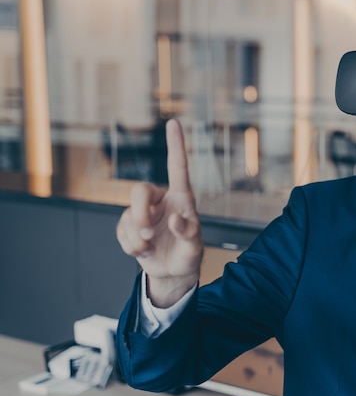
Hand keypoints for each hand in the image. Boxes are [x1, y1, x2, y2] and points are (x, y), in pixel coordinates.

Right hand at [117, 119, 202, 307]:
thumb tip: (175, 219)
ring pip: (128, 217)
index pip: (177, 168)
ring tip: (151, 249)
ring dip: (137, 240)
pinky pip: (121, 232)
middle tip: (148, 236)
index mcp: (181, 198)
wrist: (172, 272)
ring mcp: (143, 213)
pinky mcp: (129, 226)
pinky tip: (144, 251)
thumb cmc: (188, 254)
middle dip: (139, 214)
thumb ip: (188, 233)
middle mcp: (160, 200)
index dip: (175, 145)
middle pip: (139, 191)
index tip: (173, 122)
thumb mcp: (195, 247)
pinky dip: (131, 247)